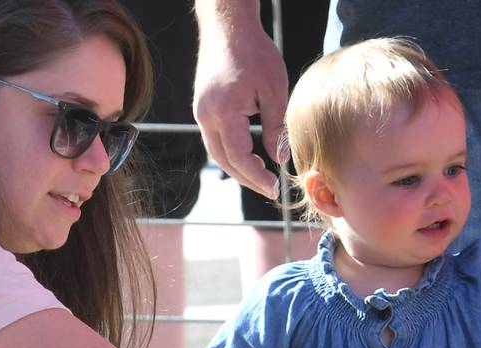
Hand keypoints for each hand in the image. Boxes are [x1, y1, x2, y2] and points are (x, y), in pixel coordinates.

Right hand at [193, 1, 289, 197]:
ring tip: (261, 179)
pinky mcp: (203, 108)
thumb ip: (276, 127)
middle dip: (248, 179)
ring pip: (217, 154)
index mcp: (224, 112)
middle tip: (271, 190)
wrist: (228, 25)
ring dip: (238, 170)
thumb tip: (279, 159)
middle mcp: (206, 115)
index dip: (258, 177)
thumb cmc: (254, 52)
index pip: (239, 158)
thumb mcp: (274, 90)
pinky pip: (214, 140)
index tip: (276, 187)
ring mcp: (201, 112)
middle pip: (225, 162)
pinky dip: (231, 154)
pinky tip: (248, 159)